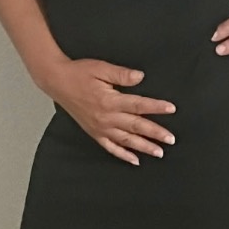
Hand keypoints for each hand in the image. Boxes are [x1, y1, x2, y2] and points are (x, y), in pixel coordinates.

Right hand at [49, 59, 176, 166]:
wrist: (57, 81)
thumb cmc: (79, 73)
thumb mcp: (101, 68)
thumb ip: (121, 75)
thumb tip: (140, 77)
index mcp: (110, 101)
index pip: (138, 105)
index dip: (156, 107)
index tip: (171, 109)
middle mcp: (106, 117)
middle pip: (136, 126)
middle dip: (155, 133)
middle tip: (170, 139)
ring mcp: (100, 127)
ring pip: (126, 140)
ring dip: (143, 147)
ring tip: (159, 152)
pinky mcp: (94, 132)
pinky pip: (110, 147)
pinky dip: (123, 155)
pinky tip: (135, 160)